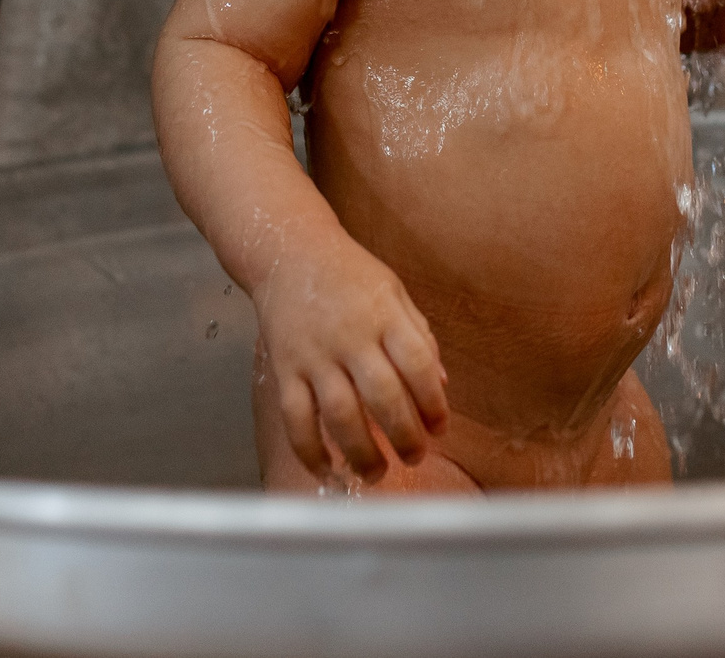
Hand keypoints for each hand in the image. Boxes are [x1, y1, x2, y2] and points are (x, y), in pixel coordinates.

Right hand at [253, 236, 447, 480]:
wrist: (288, 251)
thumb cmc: (348, 273)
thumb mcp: (394, 291)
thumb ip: (418, 336)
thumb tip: (440, 386)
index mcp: (384, 315)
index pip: (417, 364)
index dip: (433, 403)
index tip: (440, 428)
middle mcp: (350, 336)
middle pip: (383, 396)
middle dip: (404, 436)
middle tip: (414, 458)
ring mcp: (314, 355)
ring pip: (340, 414)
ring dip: (361, 452)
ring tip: (376, 473)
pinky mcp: (284, 368)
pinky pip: (295, 418)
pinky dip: (309, 451)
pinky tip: (326, 471)